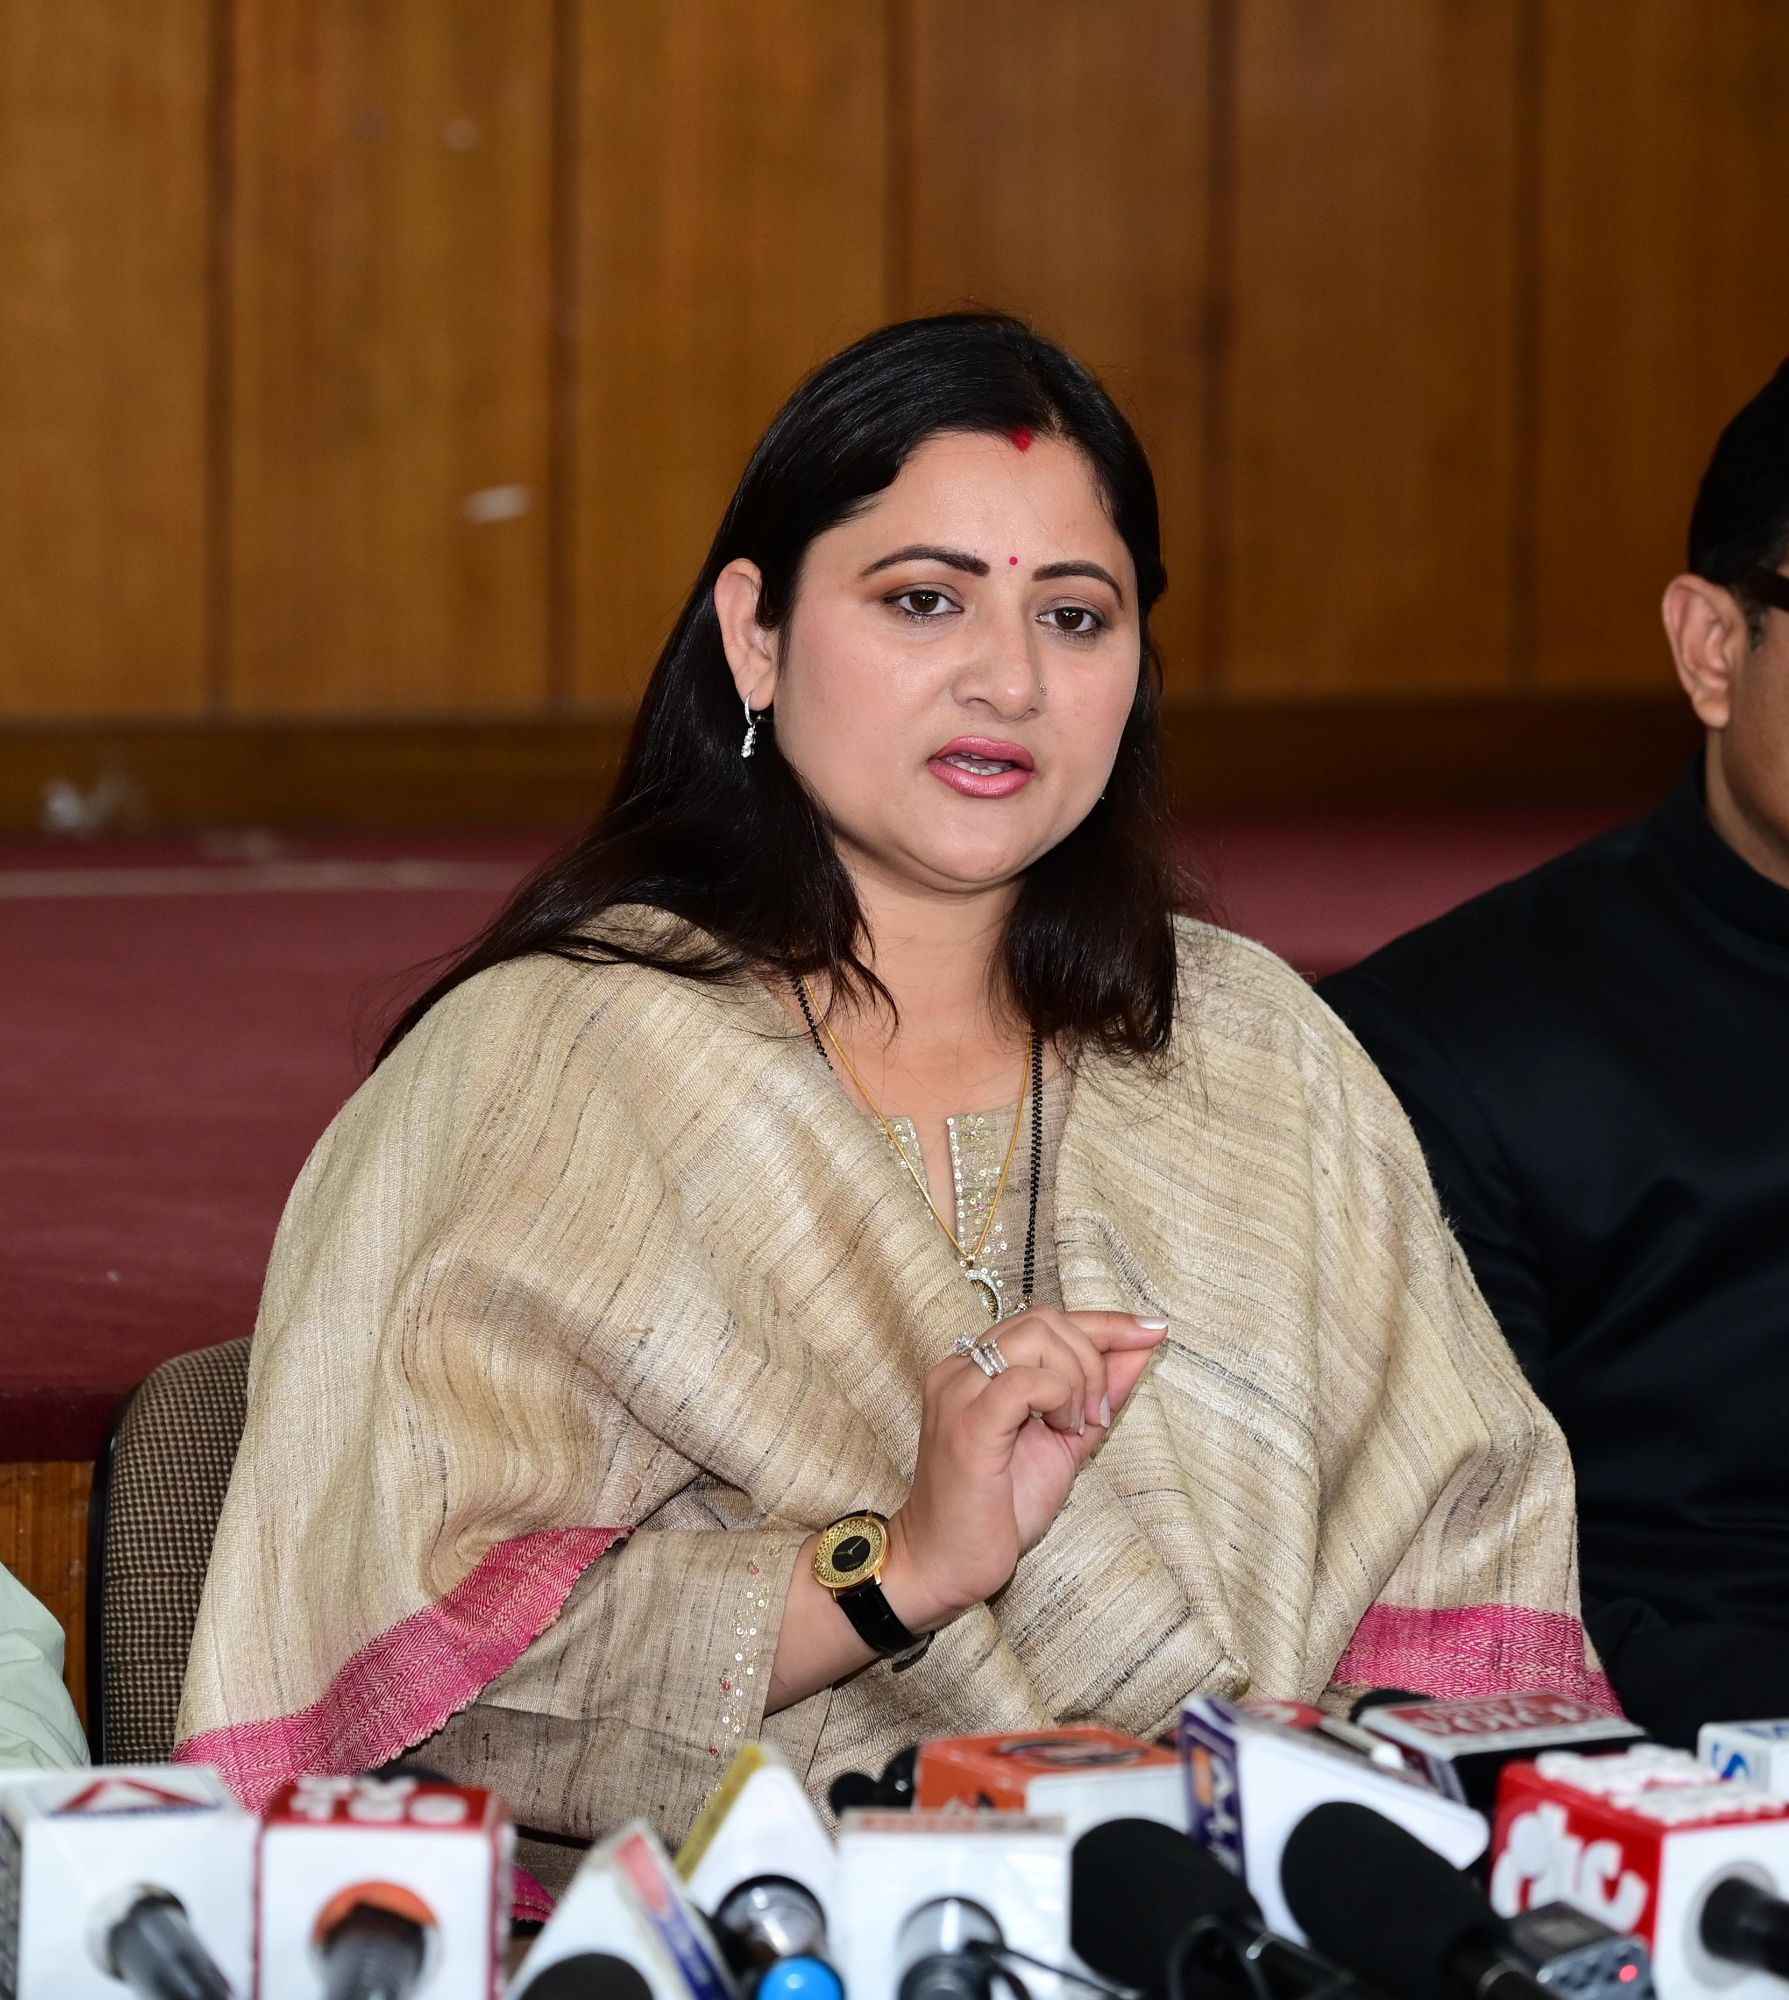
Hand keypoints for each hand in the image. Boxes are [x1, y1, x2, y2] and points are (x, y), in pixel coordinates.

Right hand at [883, 1308, 1167, 1631]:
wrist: (947, 1564)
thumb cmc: (999, 1508)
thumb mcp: (1065, 1441)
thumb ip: (1099, 1393)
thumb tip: (1142, 1347)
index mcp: (978, 1368)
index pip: (1046, 1320)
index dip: (1106, 1322)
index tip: (1152, 1330)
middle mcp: (961, 1369)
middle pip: (1045, 1320)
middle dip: (1092, 1359)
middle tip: (1096, 1415)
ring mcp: (959, 1392)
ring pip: (1037, 1338)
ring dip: (1077, 1378)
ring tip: (1073, 1427)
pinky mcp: (967, 1423)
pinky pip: (1026, 1380)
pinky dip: (1060, 1396)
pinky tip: (1061, 1430)